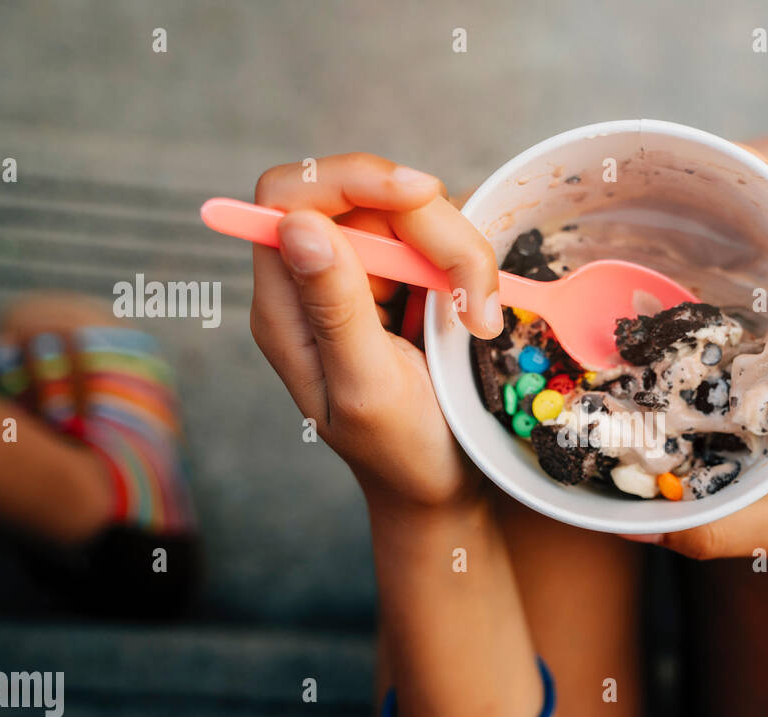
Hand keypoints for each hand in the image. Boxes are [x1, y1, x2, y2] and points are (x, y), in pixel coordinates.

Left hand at [249, 153, 502, 507]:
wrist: (444, 487)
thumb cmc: (403, 453)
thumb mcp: (368, 388)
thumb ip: (335, 308)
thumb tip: (298, 225)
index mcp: (286, 304)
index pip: (291, 197)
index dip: (351, 178)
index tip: (421, 196)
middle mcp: (319, 278)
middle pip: (368, 196)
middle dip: (434, 232)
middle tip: (475, 302)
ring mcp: (366, 277)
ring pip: (414, 212)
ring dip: (463, 256)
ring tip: (481, 321)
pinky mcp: (409, 280)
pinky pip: (442, 238)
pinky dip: (473, 267)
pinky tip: (480, 315)